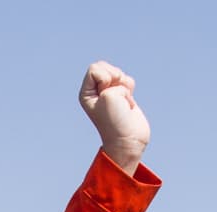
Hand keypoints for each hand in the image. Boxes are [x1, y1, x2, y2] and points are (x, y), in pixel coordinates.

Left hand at [79, 61, 148, 175]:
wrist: (129, 138)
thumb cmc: (115, 120)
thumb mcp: (108, 95)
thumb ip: (109, 77)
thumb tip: (119, 81)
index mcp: (86, 93)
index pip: (95, 68)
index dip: (104, 78)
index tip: (106, 94)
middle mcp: (95, 92)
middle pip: (106, 67)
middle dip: (115, 78)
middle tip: (116, 96)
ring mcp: (109, 93)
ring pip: (118, 73)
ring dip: (123, 85)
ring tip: (122, 102)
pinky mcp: (122, 95)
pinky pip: (127, 80)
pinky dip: (130, 89)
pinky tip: (128, 103)